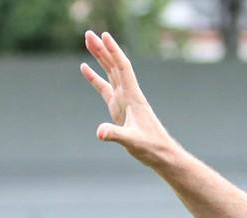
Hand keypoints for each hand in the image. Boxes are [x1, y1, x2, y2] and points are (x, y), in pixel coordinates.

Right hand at [80, 30, 174, 166]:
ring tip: (88, 41)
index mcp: (134, 97)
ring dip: (100, 58)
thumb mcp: (132, 141)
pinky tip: (85, 68)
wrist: (162, 154)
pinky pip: (105, 88)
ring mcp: (124, 101)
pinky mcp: (119, 109)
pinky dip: (95, 77)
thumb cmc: (151, 147)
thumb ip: (116, 135)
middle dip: (103, 49)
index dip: (114, 51)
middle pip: (115, 66)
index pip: (123, 68)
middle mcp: (129, 95)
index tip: (104, 36)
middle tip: (89, 33)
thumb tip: (100, 133)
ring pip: (110, 73)